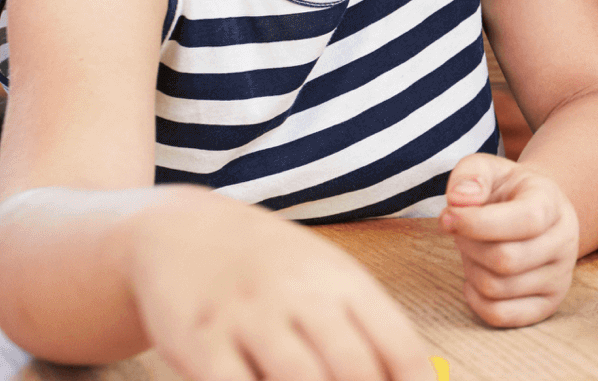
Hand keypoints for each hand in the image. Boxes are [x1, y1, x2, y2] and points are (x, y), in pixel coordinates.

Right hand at [125, 188, 433, 380]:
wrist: (183, 231)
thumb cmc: (273, 267)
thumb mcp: (328, 279)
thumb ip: (367, 327)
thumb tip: (414, 380)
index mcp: (345, 282)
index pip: (399, 347)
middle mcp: (301, 296)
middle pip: (353, 369)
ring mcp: (249, 317)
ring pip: (299, 380)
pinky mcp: (200, 342)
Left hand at [437, 154, 578, 327]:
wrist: (538, 212)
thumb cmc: (507, 192)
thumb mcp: (490, 169)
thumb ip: (471, 174)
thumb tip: (460, 200)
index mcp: (552, 203)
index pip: (525, 220)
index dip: (479, 222)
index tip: (448, 216)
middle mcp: (565, 241)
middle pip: (506, 259)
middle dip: (469, 246)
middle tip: (460, 232)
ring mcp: (560, 276)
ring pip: (498, 288)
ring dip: (471, 270)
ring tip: (474, 251)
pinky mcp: (548, 303)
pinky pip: (501, 315)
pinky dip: (476, 300)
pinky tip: (475, 277)